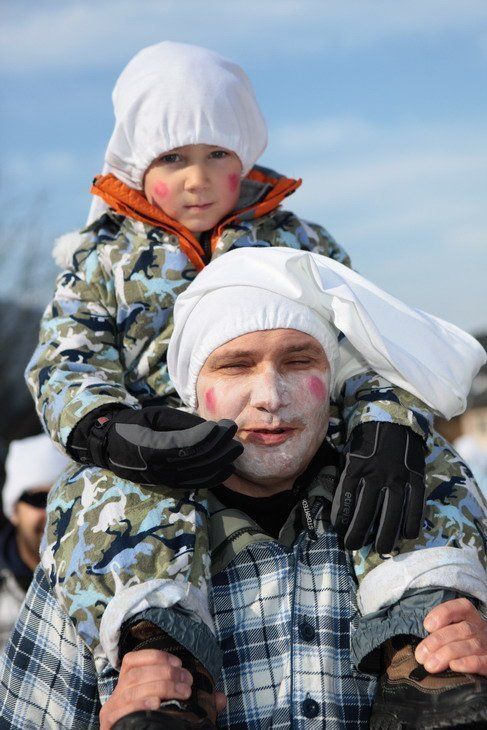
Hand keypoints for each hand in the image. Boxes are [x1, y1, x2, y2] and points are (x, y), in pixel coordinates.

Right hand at [70, 405, 242, 490]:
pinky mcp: (168, 484)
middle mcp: (157, 468)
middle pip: (196, 460)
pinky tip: (227, 468)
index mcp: (149, 448)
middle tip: (235, 433)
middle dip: (220, 447)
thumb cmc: (134, 424)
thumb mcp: (154, 416)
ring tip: (235, 449)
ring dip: (221, 462)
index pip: (186, 444)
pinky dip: (213, 477)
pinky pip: (194, 484)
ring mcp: (163, 479)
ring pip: (198, 474)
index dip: (209, 436)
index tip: (226, 425)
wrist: (112, 445)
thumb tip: (210, 428)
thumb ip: (180, 422)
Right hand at [99, 649, 226, 729]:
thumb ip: (193, 700)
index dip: (156, 657)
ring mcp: (111, 709)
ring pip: (132, 688)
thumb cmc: (154, 722)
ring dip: (161, 686)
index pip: (133, 660)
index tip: (179, 663)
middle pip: (137, 674)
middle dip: (166, 673)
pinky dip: (140, 704)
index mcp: (128, 684)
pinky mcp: (109, 724)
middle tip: (188, 682)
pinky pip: (123, 709)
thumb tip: (221, 699)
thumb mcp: (171, 706)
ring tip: (183, 693)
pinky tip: (156, 705)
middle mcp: (117, 694)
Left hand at [331, 422, 425, 552]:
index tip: (340, 532)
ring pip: (392, 512)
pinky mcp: (416, 478)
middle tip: (354, 546)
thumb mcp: (348, 456)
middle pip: (366, 510)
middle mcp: (376, 474)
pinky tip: (406, 535)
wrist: (393, 421)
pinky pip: (415, 505)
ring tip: (381, 549)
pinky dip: (411, 522)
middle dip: (358, 533)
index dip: (341, 519)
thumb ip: (345, 479)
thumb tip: (337, 508)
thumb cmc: (365, 443)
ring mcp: (398, 477)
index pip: (345, 498)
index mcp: (356, 467)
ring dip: (386, 534)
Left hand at [415, 598, 486, 674]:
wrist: (484, 658)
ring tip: (430, 665)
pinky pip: (481, 661)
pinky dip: (467, 663)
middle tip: (421, 656)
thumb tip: (422, 647)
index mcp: (470, 617)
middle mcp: (480, 629)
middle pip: (460, 629)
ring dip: (447, 654)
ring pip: (470, 645)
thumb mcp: (455, 632)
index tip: (427, 626)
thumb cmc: (464, 645)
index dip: (443, 613)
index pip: (460, 607)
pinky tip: (453, 666)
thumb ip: (441, 633)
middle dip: (437, 641)